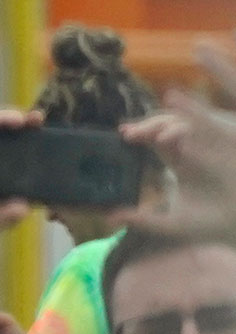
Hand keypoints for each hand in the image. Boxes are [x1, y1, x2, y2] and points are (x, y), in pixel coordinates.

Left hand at [120, 83, 235, 243]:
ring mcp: (211, 145)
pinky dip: (192, 113)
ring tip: (149, 133)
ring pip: (186, 123)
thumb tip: (108, 218)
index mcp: (182, 164)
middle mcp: (196, 150)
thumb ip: (141, 221)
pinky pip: (208, 125)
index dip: (141, 135)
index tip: (122, 135)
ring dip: (166, 122)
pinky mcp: (226, 142)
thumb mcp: (170, 225)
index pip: (158, 143)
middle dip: (149, 126)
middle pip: (169, 128)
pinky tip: (174, 108)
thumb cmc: (209, 224)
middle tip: (128, 133)